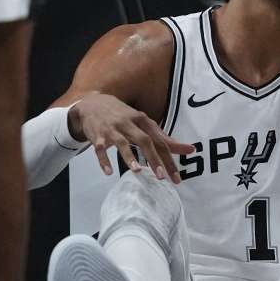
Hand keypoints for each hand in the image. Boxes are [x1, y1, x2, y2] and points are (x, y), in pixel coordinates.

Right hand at [68, 94, 194, 182]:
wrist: (92, 103)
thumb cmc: (123, 116)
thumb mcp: (143, 122)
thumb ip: (162, 136)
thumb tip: (186, 148)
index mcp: (142, 120)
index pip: (160, 141)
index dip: (169, 159)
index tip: (176, 177)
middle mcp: (128, 123)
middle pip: (144, 140)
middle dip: (153, 158)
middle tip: (161, 177)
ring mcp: (112, 129)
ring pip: (122, 142)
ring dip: (129, 156)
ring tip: (137, 170)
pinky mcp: (97, 136)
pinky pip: (100, 148)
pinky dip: (104, 160)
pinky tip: (108, 172)